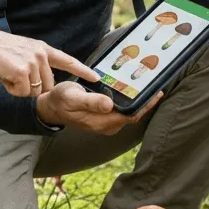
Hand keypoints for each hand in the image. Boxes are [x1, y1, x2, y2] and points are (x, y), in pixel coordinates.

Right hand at [0, 26, 98, 96]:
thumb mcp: (22, 51)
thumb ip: (35, 62)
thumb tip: (41, 83)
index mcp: (42, 48)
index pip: (66, 60)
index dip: (82, 70)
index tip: (95, 77)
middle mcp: (41, 55)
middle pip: (47, 85)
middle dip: (32, 88)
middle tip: (14, 76)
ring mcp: (33, 63)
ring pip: (34, 91)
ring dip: (19, 89)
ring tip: (7, 73)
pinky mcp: (23, 72)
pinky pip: (22, 93)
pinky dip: (11, 90)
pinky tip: (4, 77)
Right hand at [35, 82, 162, 135]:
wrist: (51, 108)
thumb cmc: (62, 100)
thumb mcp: (73, 97)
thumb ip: (91, 102)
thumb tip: (109, 105)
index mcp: (102, 122)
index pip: (131, 115)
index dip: (145, 105)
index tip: (157, 92)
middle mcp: (108, 125)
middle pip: (134, 115)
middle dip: (146, 102)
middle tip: (157, 83)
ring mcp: (107, 123)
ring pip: (129, 113)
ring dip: (139, 101)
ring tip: (148, 84)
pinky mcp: (105, 118)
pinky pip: (123, 111)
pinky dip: (130, 101)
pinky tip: (133, 89)